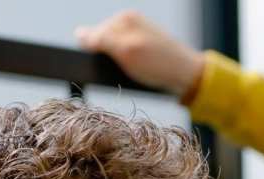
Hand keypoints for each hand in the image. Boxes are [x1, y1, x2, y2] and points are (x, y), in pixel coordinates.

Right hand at [75, 10, 205, 98]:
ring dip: (114, 64)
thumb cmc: (157, 64)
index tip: (101, 67)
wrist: (185, 75)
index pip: (91, 35)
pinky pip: (123, 56)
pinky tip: (133, 72)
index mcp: (123, 19)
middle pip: (101, 43)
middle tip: (118, 70)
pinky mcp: (142, 46)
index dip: (92, 54)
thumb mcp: (126, 51)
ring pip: (112, 51)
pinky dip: (124, 66)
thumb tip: (78, 34)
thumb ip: (101, 40)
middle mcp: (129, 22)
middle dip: (104, 58)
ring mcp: (137, 34)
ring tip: (127, 72)